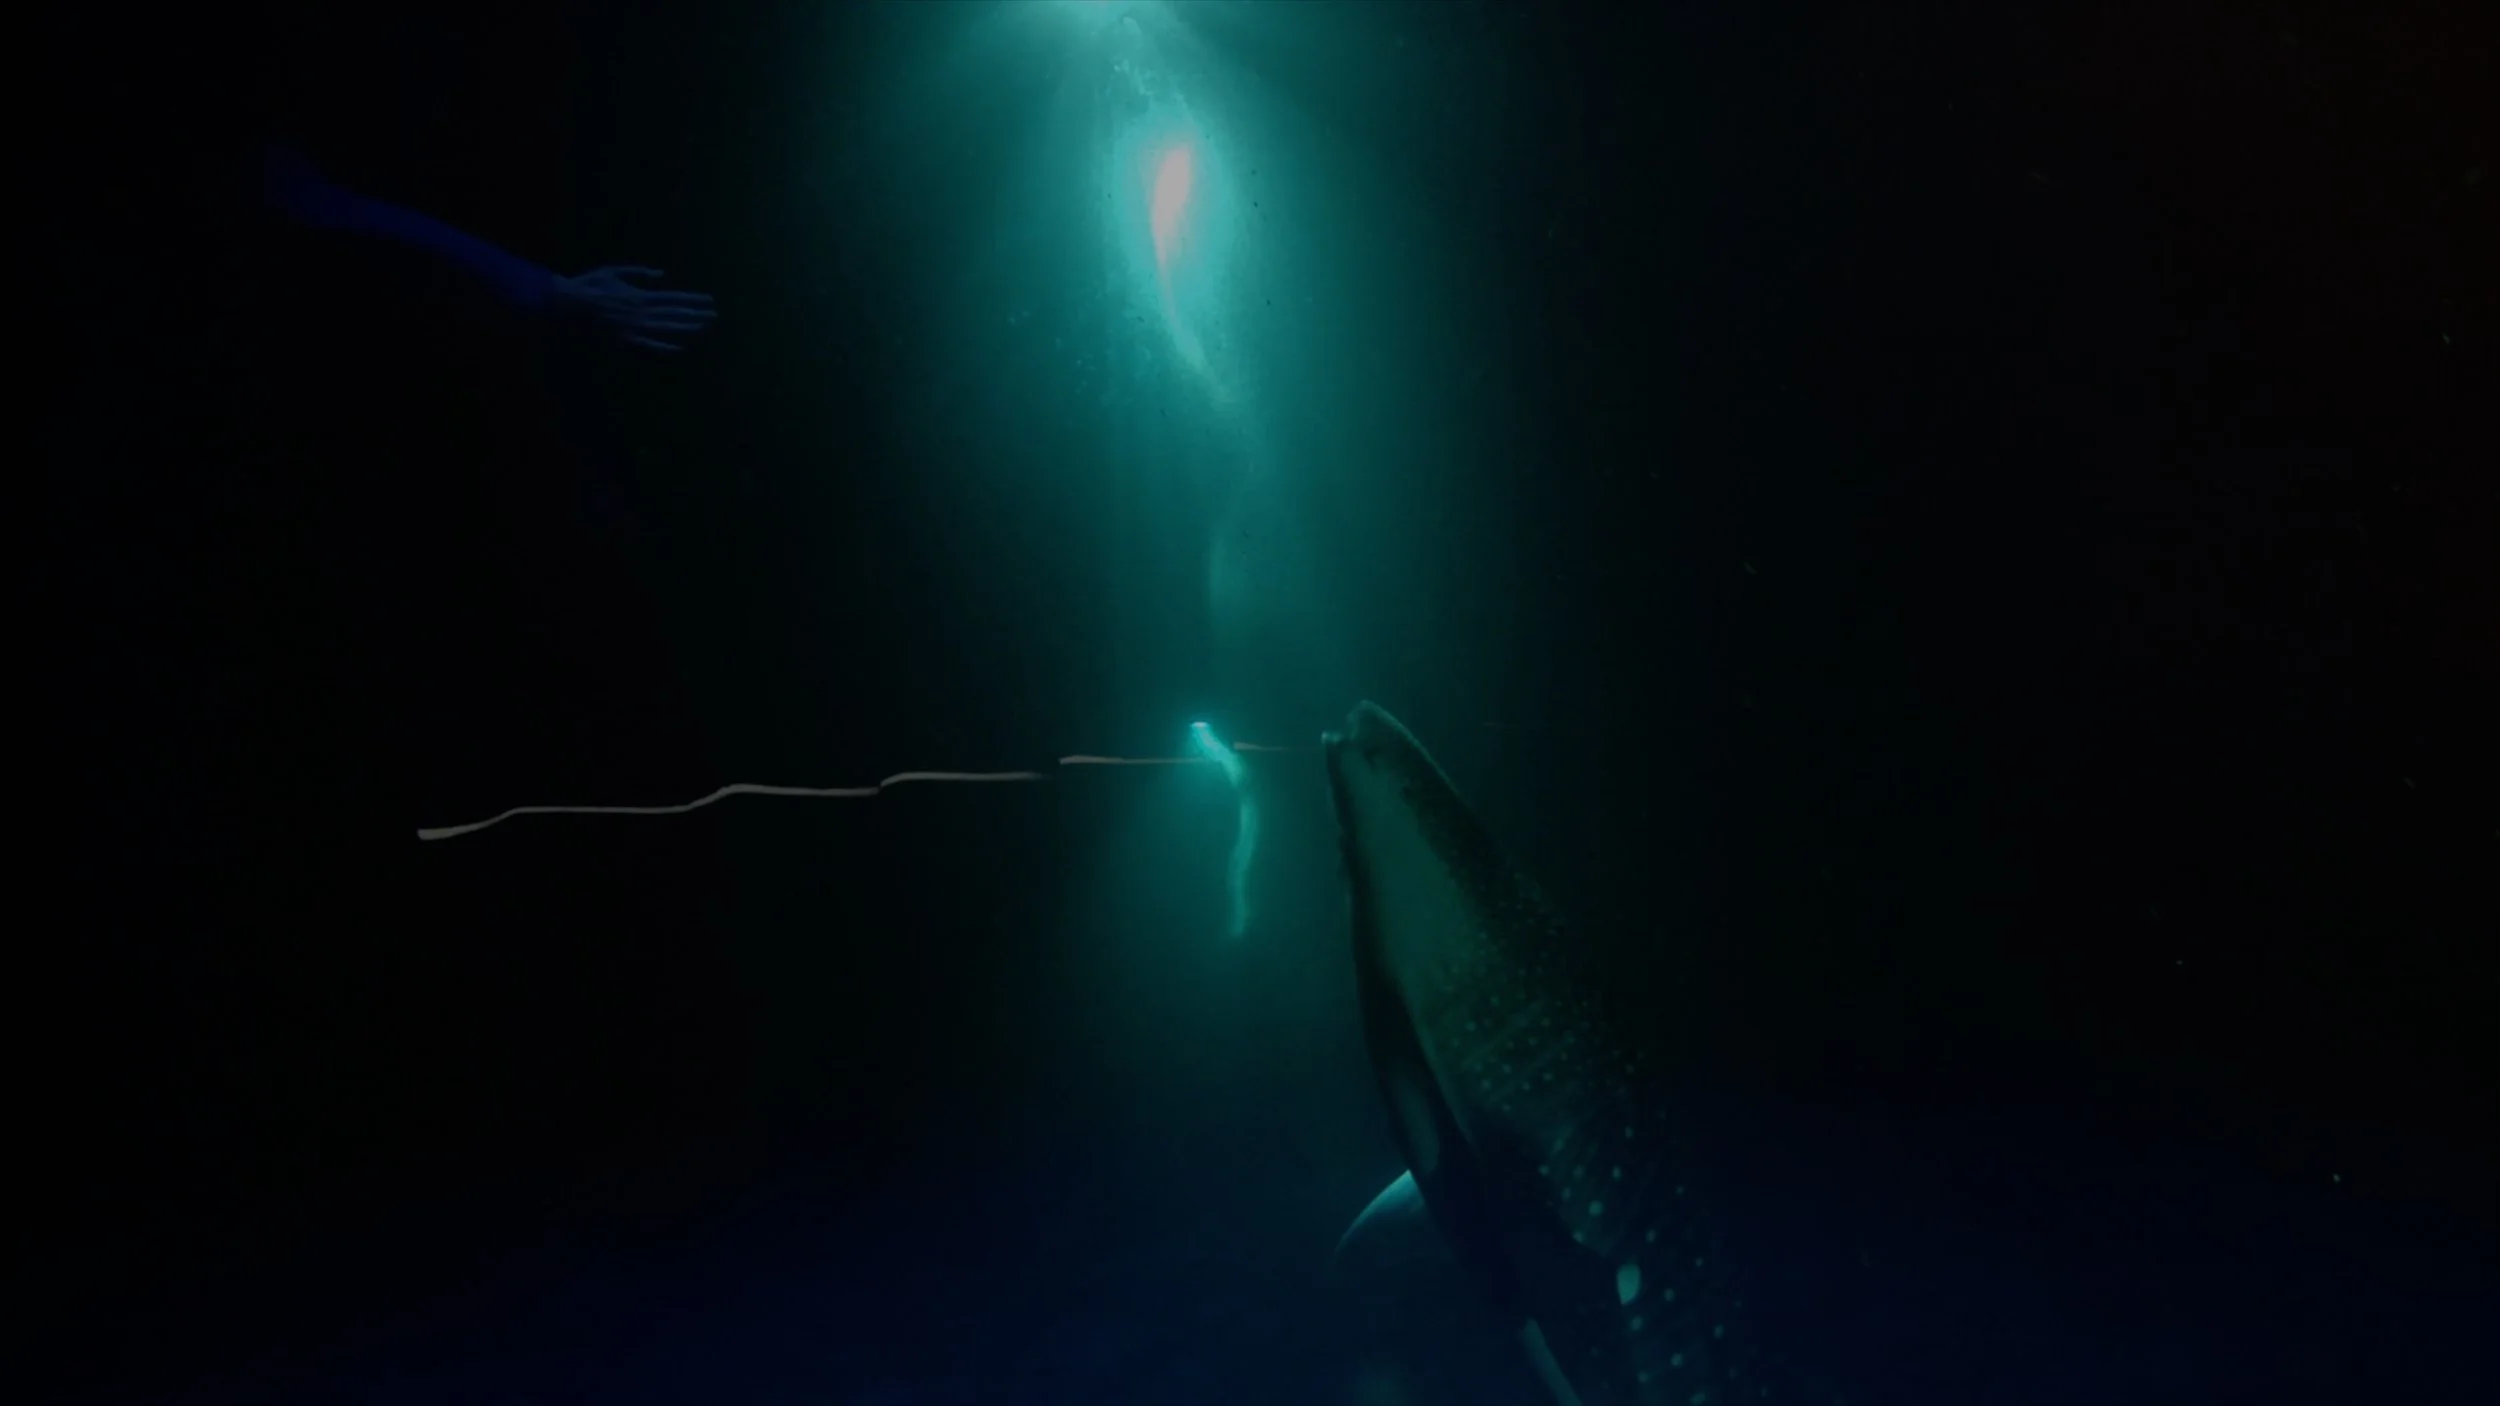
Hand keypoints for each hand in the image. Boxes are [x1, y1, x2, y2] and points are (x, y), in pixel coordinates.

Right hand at [550, 265, 718, 351]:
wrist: (567, 305)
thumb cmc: (588, 286)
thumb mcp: (614, 272)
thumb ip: (639, 273)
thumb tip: (662, 274)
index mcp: (640, 296)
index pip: (674, 298)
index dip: (694, 300)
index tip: (710, 301)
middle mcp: (642, 313)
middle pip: (676, 315)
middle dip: (697, 316)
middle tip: (715, 316)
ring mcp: (634, 329)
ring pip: (667, 330)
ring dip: (687, 330)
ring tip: (705, 329)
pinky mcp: (624, 343)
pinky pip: (648, 349)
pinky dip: (665, 349)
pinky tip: (680, 350)